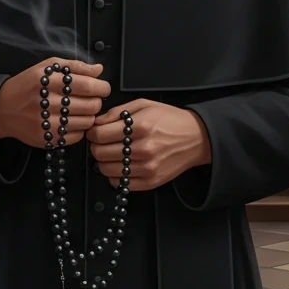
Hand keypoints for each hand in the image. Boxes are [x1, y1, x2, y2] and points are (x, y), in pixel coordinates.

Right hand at [0, 58, 108, 148]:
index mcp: (50, 81)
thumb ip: (75, 66)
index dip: (102, 87)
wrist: (2, 108)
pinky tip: (71, 121)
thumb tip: (99, 69)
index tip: (104, 88)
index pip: (88, 86)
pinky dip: (79, 129)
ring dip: (89, 116)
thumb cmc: (28, 84)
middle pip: (91, 106)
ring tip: (81, 110)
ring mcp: (47, 123)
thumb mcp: (47, 67)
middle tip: (92, 99)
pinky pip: (77, 136)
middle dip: (97, 102)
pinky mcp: (47, 138)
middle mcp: (49, 102)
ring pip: (87, 122)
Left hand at [87, 98, 210, 191]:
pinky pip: (120, 183)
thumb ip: (117, 113)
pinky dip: (115, 175)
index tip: (95, 131)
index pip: (99, 135)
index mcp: (139, 127)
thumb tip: (96, 123)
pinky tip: (122, 165)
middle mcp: (143, 149)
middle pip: (100, 153)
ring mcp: (147, 168)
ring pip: (106, 170)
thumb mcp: (144, 105)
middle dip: (96, 146)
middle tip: (102, 142)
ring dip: (104, 161)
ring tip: (112, 153)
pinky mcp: (150, 182)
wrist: (196, 138)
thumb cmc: (169, 118)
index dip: (92, 132)